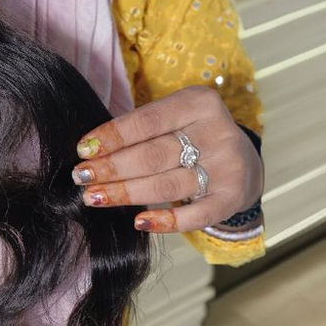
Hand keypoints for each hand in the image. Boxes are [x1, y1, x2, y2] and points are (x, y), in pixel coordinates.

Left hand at [71, 86, 263, 233]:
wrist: (244, 160)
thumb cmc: (192, 134)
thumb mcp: (174, 117)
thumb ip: (140, 128)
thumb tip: (91, 150)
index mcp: (199, 103)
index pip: (147, 120)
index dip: (112, 136)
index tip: (82, 150)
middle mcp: (217, 133)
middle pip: (153, 155)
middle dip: (111, 167)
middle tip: (81, 177)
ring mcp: (227, 168)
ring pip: (166, 185)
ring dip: (125, 193)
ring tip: (94, 197)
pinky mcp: (232, 198)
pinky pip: (195, 215)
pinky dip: (166, 221)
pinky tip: (139, 222)